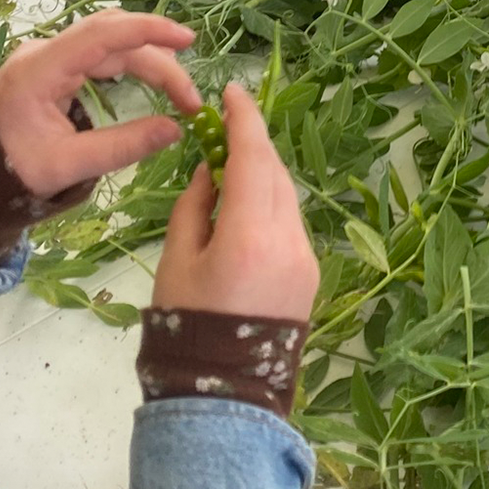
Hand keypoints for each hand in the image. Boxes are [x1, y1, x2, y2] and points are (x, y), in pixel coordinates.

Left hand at [0, 11, 199, 197]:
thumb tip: (175, 130)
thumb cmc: (12, 170)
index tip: (186, 39)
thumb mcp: (67, 166)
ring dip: (150, 62)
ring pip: (111, 44)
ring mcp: (49, 55)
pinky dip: (132, 62)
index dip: (147, 30)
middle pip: (113, 38)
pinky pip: (100, 53)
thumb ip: (121, 147)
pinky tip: (154, 80)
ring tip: (181, 94)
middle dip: (159, 60)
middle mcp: (44, 52)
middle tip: (192, 99)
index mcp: (38, 71)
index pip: (100, 34)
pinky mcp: (56, 64)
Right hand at [153, 84, 318, 322]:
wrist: (223, 395)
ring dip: (263, 175)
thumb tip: (214, 166)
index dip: (244, 119)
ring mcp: (306, 258)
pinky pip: (291, 224)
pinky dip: (270, 205)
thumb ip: (197, 204)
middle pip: (276, 173)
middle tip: (223, 129)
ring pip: (287, 197)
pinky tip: (245, 211)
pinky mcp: (311, 274)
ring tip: (230, 170)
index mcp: (251, 234)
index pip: (254, 157)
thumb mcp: (178, 259)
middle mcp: (289, 240)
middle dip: (253, 145)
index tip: (232, 92)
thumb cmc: (186, 327)